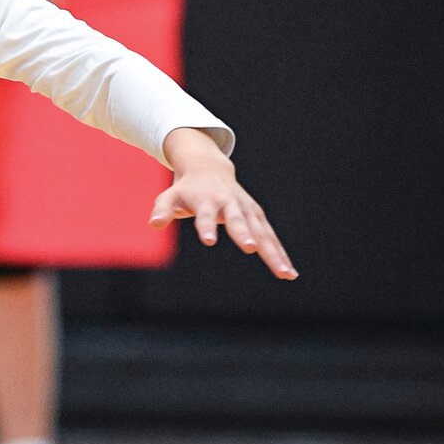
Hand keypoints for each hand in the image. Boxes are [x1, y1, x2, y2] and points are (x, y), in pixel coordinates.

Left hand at [153, 130, 296, 280]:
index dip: (206, 226)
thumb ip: (162, 209)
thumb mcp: (169, 196)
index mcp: (207, 199)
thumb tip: (154, 223)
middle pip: (238, 220)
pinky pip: (271, 237)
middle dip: (245, 234)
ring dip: (274, 252)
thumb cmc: (186, 189)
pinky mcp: (257, 215)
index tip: (209, 240)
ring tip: (284, 274)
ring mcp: (246, 209)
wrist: (209, 168)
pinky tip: (289, 273)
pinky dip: (281, 253)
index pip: (205, 214)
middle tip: (251, 249)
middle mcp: (230, 203)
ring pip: (262, 232)